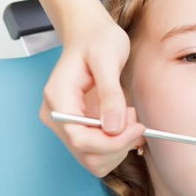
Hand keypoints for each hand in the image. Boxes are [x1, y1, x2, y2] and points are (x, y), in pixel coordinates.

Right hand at [38, 17, 145, 177]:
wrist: (92, 35)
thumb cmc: (98, 40)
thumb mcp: (108, 59)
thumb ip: (110, 94)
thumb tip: (113, 127)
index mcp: (58, 100)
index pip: (80, 140)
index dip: (112, 142)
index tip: (138, 127)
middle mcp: (57, 117)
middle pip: (88, 156)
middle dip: (118, 145)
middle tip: (134, 118)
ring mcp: (68, 125)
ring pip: (95, 160)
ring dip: (120, 146)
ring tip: (129, 116)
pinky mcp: (82, 128)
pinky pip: (101, 152)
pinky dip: (119, 146)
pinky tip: (126, 125)